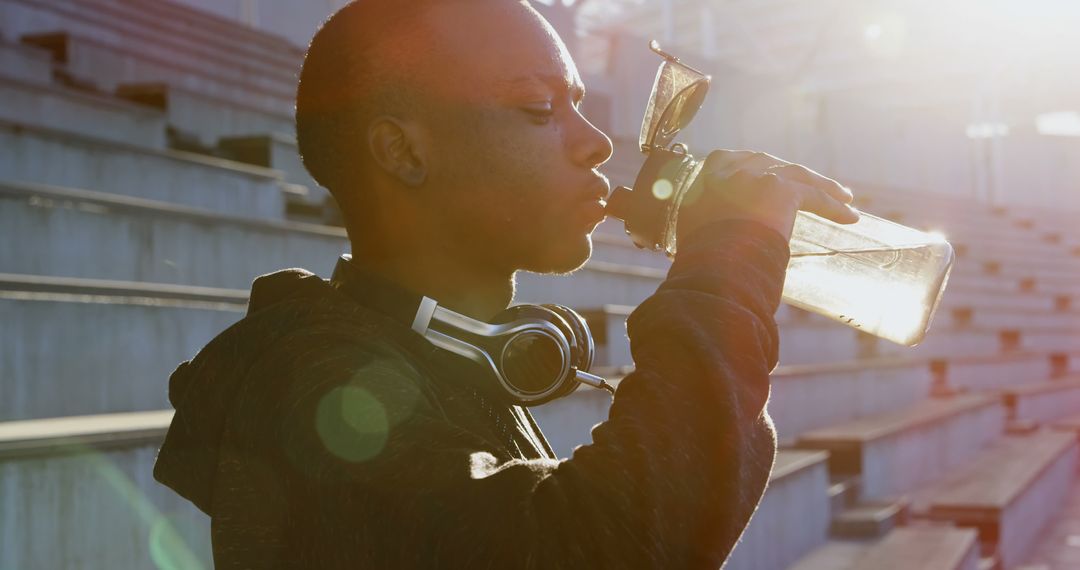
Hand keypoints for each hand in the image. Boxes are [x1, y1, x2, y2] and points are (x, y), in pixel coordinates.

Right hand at [676, 150, 859, 241]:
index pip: (741, 160)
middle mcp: (736, 167)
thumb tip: (717, 223)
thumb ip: (708, 209)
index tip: (773, 175)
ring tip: (844, 198)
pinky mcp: (783, 191)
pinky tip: (849, 217)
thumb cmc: (700, 250)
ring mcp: (761, 175)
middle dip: (797, 176)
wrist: (712, 260)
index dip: (762, 169)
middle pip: (776, 164)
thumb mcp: (695, 220)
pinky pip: (814, 198)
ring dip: (824, 187)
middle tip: (814, 186)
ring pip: (800, 177)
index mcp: (712, 170)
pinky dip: (834, 207)